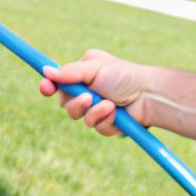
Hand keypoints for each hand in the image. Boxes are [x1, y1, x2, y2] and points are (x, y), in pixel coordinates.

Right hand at [38, 49, 155, 136]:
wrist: (150, 94)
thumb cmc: (125, 75)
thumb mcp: (94, 67)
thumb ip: (69, 72)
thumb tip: (46, 71)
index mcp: (83, 75)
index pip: (58, 82)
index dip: (49, 86)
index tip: (45, 88)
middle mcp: (88, 92)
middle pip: (65, 103)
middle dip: (75, 102)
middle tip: (87, 98)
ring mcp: (97, 109)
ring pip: (79, 117)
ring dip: (93, 111)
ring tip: (110, 105)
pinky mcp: (107, 124)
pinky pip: (96, 127)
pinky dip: (105, 120)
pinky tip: (117, 113)